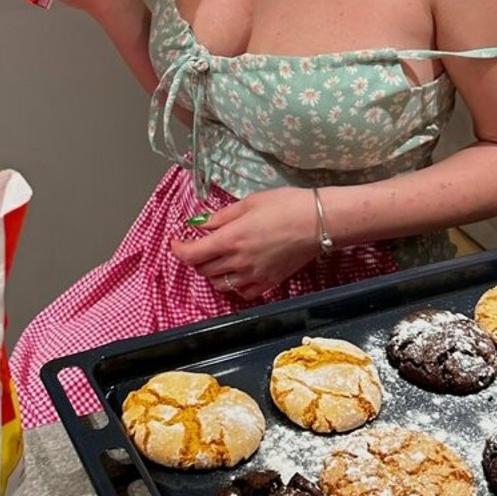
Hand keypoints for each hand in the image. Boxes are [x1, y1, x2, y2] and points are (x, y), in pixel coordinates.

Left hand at [170, 187, 318, 299]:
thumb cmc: (286, 205)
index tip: (177, 242)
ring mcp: (253, 276)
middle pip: (203, 270)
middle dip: (196, 258)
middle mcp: (238, 262)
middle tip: (202, 245)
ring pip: (219, 284)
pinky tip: (239, 273)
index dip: (178, 249)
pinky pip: (242, 293)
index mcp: (230, 239)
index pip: (192, 254)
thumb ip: (221, 217)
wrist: (319, 223)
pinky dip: (234, 285)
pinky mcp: (268, 283)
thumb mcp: (249, 203)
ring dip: (213, 272)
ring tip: (220, 259)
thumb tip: (201, 225)